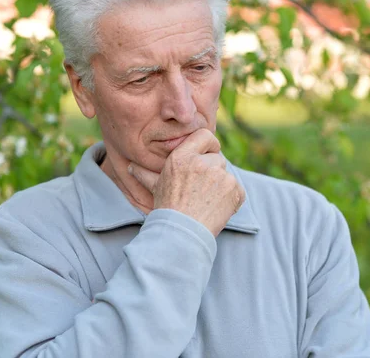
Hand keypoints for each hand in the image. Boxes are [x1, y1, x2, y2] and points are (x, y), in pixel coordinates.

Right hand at [128, 128, 244, 236]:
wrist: (182, 234)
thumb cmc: (168, 210)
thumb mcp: (155, 188)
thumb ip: (145, 174)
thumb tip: (131, 167)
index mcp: (182, 157)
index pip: (205, 135)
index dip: (209, 145)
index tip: (207, 156)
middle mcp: (201, 162)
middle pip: (217, 158)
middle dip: (213, 172)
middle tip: (201, 191)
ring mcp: (220, 175)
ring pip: (227, 174)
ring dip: (222, 186)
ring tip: (206, 202)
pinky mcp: (234, 188)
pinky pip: (238, 190)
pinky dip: (232, 199)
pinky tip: (217, 209)